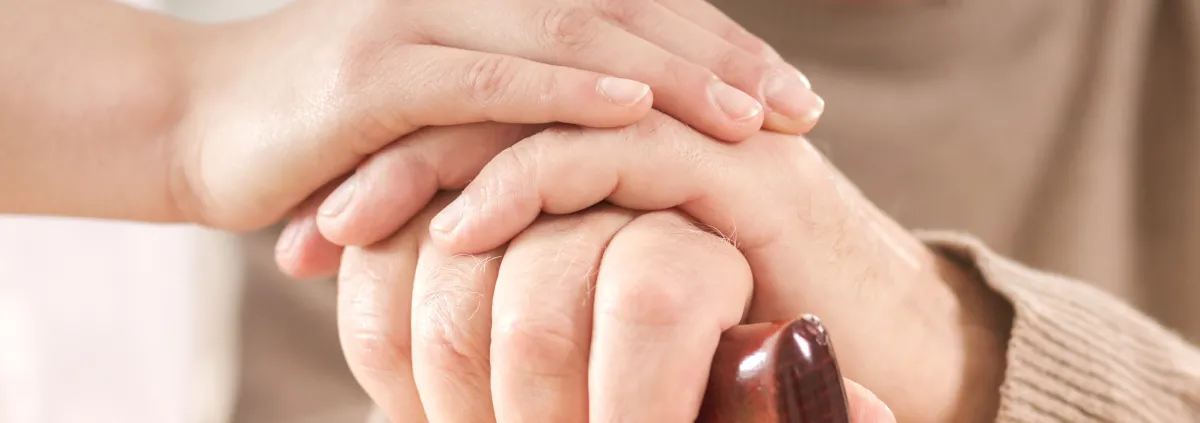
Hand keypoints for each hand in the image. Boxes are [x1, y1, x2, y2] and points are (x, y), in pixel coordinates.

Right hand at [172, 0, 822, 231]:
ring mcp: (420, 18)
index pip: (628, 9)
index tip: (791, 97)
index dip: (715, 46)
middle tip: (799, 109)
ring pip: (570, 36)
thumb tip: (614, 152)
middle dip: (718, 59)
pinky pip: (488, 79)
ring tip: (748, 118)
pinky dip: (563, 94)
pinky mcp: (374, 70)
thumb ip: (519, 113)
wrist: (195, 121)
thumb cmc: (332, 131)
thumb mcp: (441, 112)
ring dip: (668, 75)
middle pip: (620, 12)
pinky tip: (633, 114)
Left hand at [348, 112, 1009, 421]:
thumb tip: (468, 302)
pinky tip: (460, 230)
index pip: (489, 120)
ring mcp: (695, 131)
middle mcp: (657, 114)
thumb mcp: (629, 298)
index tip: (321, 232)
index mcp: (625, 134)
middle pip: (496, 101)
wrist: (897, 349)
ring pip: (537, 112)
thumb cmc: (758, 337)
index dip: (397, 166)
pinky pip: (607, 151)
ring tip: (351, 222)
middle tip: (310, 216)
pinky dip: (523, 183)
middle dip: (390, 155)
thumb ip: (560, 272)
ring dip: (433, 165)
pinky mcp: (731, 166)